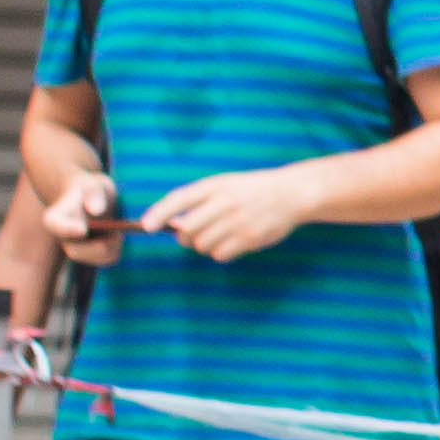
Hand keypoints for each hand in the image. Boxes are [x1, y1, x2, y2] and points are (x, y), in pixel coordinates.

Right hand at [44, 171, 124, 264]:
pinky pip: (108, 257)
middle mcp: (64, 238)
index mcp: (56, 219)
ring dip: (113, 247)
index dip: (67, 230)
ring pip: (96, 258)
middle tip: (118, 235)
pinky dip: (118, 248)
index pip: (56, 226)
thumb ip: (92, 194)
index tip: (82, 229)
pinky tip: (121, 235)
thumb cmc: (90, 190)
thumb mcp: (93, 186)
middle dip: (99, 247)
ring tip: (119, 232)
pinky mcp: (94, 254)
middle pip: (77, 252)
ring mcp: (78, 248)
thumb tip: (96, 210)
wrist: (93, 199)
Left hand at [142, 163, 318, 263]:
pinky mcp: (250, 238)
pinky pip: (220, 255)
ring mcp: (238, 221)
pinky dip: (221, 252)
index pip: (179, 199)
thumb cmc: (251, 190)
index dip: (160, 213)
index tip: (147, 227)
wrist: (292, 193)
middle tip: (193, 234)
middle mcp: (225, 202)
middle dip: (185, 237)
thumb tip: (173, 227)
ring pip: (202, 245)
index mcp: (215, 186)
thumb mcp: (224, 185)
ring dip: (205, 245)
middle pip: (188, 230)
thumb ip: (199, 202)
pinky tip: (233, 242)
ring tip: (221, 235)